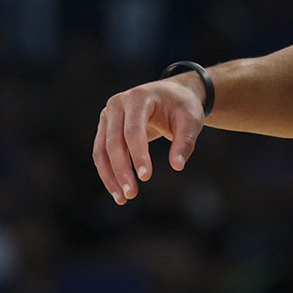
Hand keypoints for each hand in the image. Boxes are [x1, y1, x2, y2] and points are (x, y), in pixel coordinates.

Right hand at [93, 75, 205, 203]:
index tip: (146, 177)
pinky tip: (117, 190)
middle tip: (132, 194)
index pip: (133, 129)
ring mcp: (108, 115)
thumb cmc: (182, 106)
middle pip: (114, 141)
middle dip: (122, 170)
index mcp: (138, 97)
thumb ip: (185, 141)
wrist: (171, 94)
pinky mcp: (105, 127)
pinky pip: (101, 152)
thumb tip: (177, 165)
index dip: (138, 154)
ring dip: (110, 176)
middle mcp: (117, 104)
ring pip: (102, 149)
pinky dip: (108, 172)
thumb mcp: (191, 120)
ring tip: (123, 199)